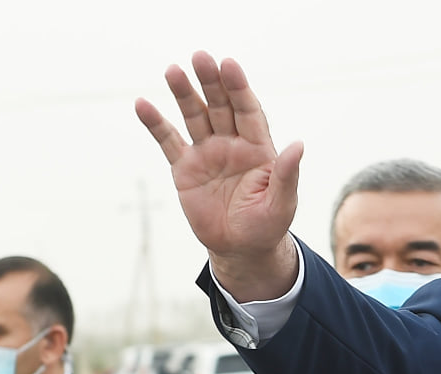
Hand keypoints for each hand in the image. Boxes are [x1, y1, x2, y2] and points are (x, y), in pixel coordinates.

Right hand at [135, 52, 302, 301]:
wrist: (240, 249)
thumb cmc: (267, 225)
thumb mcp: (281, 204)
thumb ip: (286, 174)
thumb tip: (298, 145)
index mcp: (257, 147)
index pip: (248, 110)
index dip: (239, 88)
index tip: (229, 65)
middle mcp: (231, 143)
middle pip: (220, 106)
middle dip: (211, 82)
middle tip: (200, 57)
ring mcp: (207, 153)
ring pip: (194, 116)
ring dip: (183, 94)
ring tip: (173, 70)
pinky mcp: (185, 168)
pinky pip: (168, 141)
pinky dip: (156, 124)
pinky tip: (142, 104)